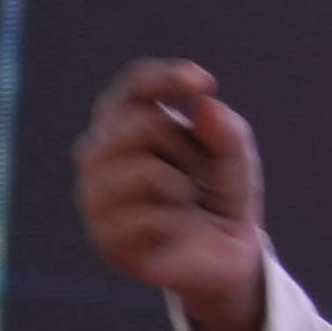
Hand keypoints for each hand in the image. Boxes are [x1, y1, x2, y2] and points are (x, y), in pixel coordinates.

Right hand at [73, 62, 273, 330]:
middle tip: (195, 173)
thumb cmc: (220, 191)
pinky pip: (148, 218)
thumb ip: (227, 130)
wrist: (225, 252)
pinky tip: (173, 230)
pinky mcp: (104, 238)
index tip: (204, 82)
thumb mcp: (236, 157)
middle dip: (186, 148)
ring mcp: (95, 196)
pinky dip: (176, 223)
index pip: (133, 86)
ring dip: (183, 187)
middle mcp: (98, 153)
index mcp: (125, 121)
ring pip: (145, 172)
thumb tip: (204, 106)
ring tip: (183, 200)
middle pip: (143, 125)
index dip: (164, 78)